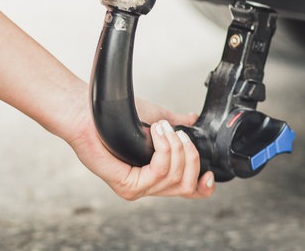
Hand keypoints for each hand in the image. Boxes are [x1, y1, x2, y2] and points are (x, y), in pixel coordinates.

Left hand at [66, 99, 215, 199]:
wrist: (94, 112)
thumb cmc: (118, 116)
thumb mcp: (157, 118)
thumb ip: (177, 123)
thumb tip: (193, 119)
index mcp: (158, 175)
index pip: (188, 192)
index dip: (204, 187)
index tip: (210, 173)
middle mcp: (149, 186)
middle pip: (187, 186)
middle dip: (190, 156)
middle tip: (178, 133)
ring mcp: (138, 188)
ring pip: (174, 176)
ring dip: (174, 146)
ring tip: (162, 128)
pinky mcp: (128, 186)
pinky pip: (159, 172)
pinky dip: (163, 149)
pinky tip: (156, 133)